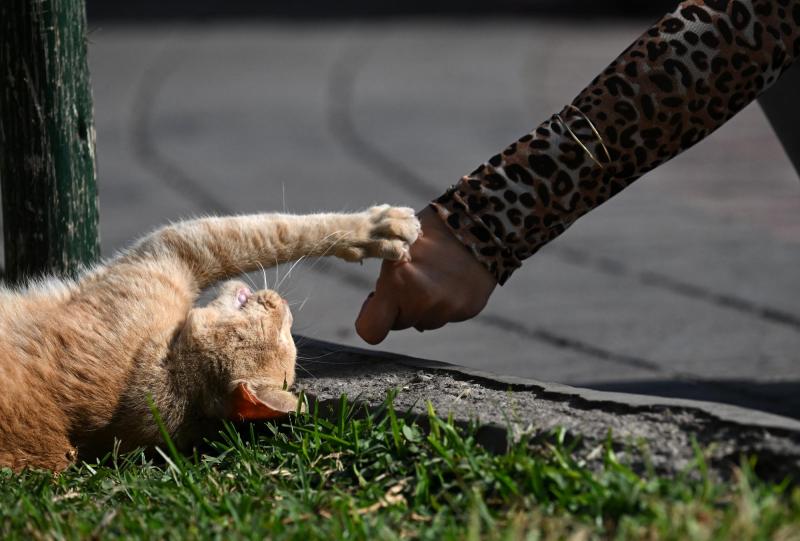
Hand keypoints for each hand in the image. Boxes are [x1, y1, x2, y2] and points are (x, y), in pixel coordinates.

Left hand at [355, 206, 496, 343]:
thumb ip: (387, 282)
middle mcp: (422, 302)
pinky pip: (447, 315)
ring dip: (424, 305)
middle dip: (400, 306)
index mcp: (398, 285)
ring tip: (434, 275)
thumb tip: (378, 305)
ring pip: (425, 320)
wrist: (479, 224)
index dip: (370, 319)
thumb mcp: (397, 248)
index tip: (375, 303)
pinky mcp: (467, 310)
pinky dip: (446, 302)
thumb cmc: (431, 231)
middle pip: (400, 323)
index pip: (371, 330)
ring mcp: (447, 309)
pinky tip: (451, 279)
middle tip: (409, 279)